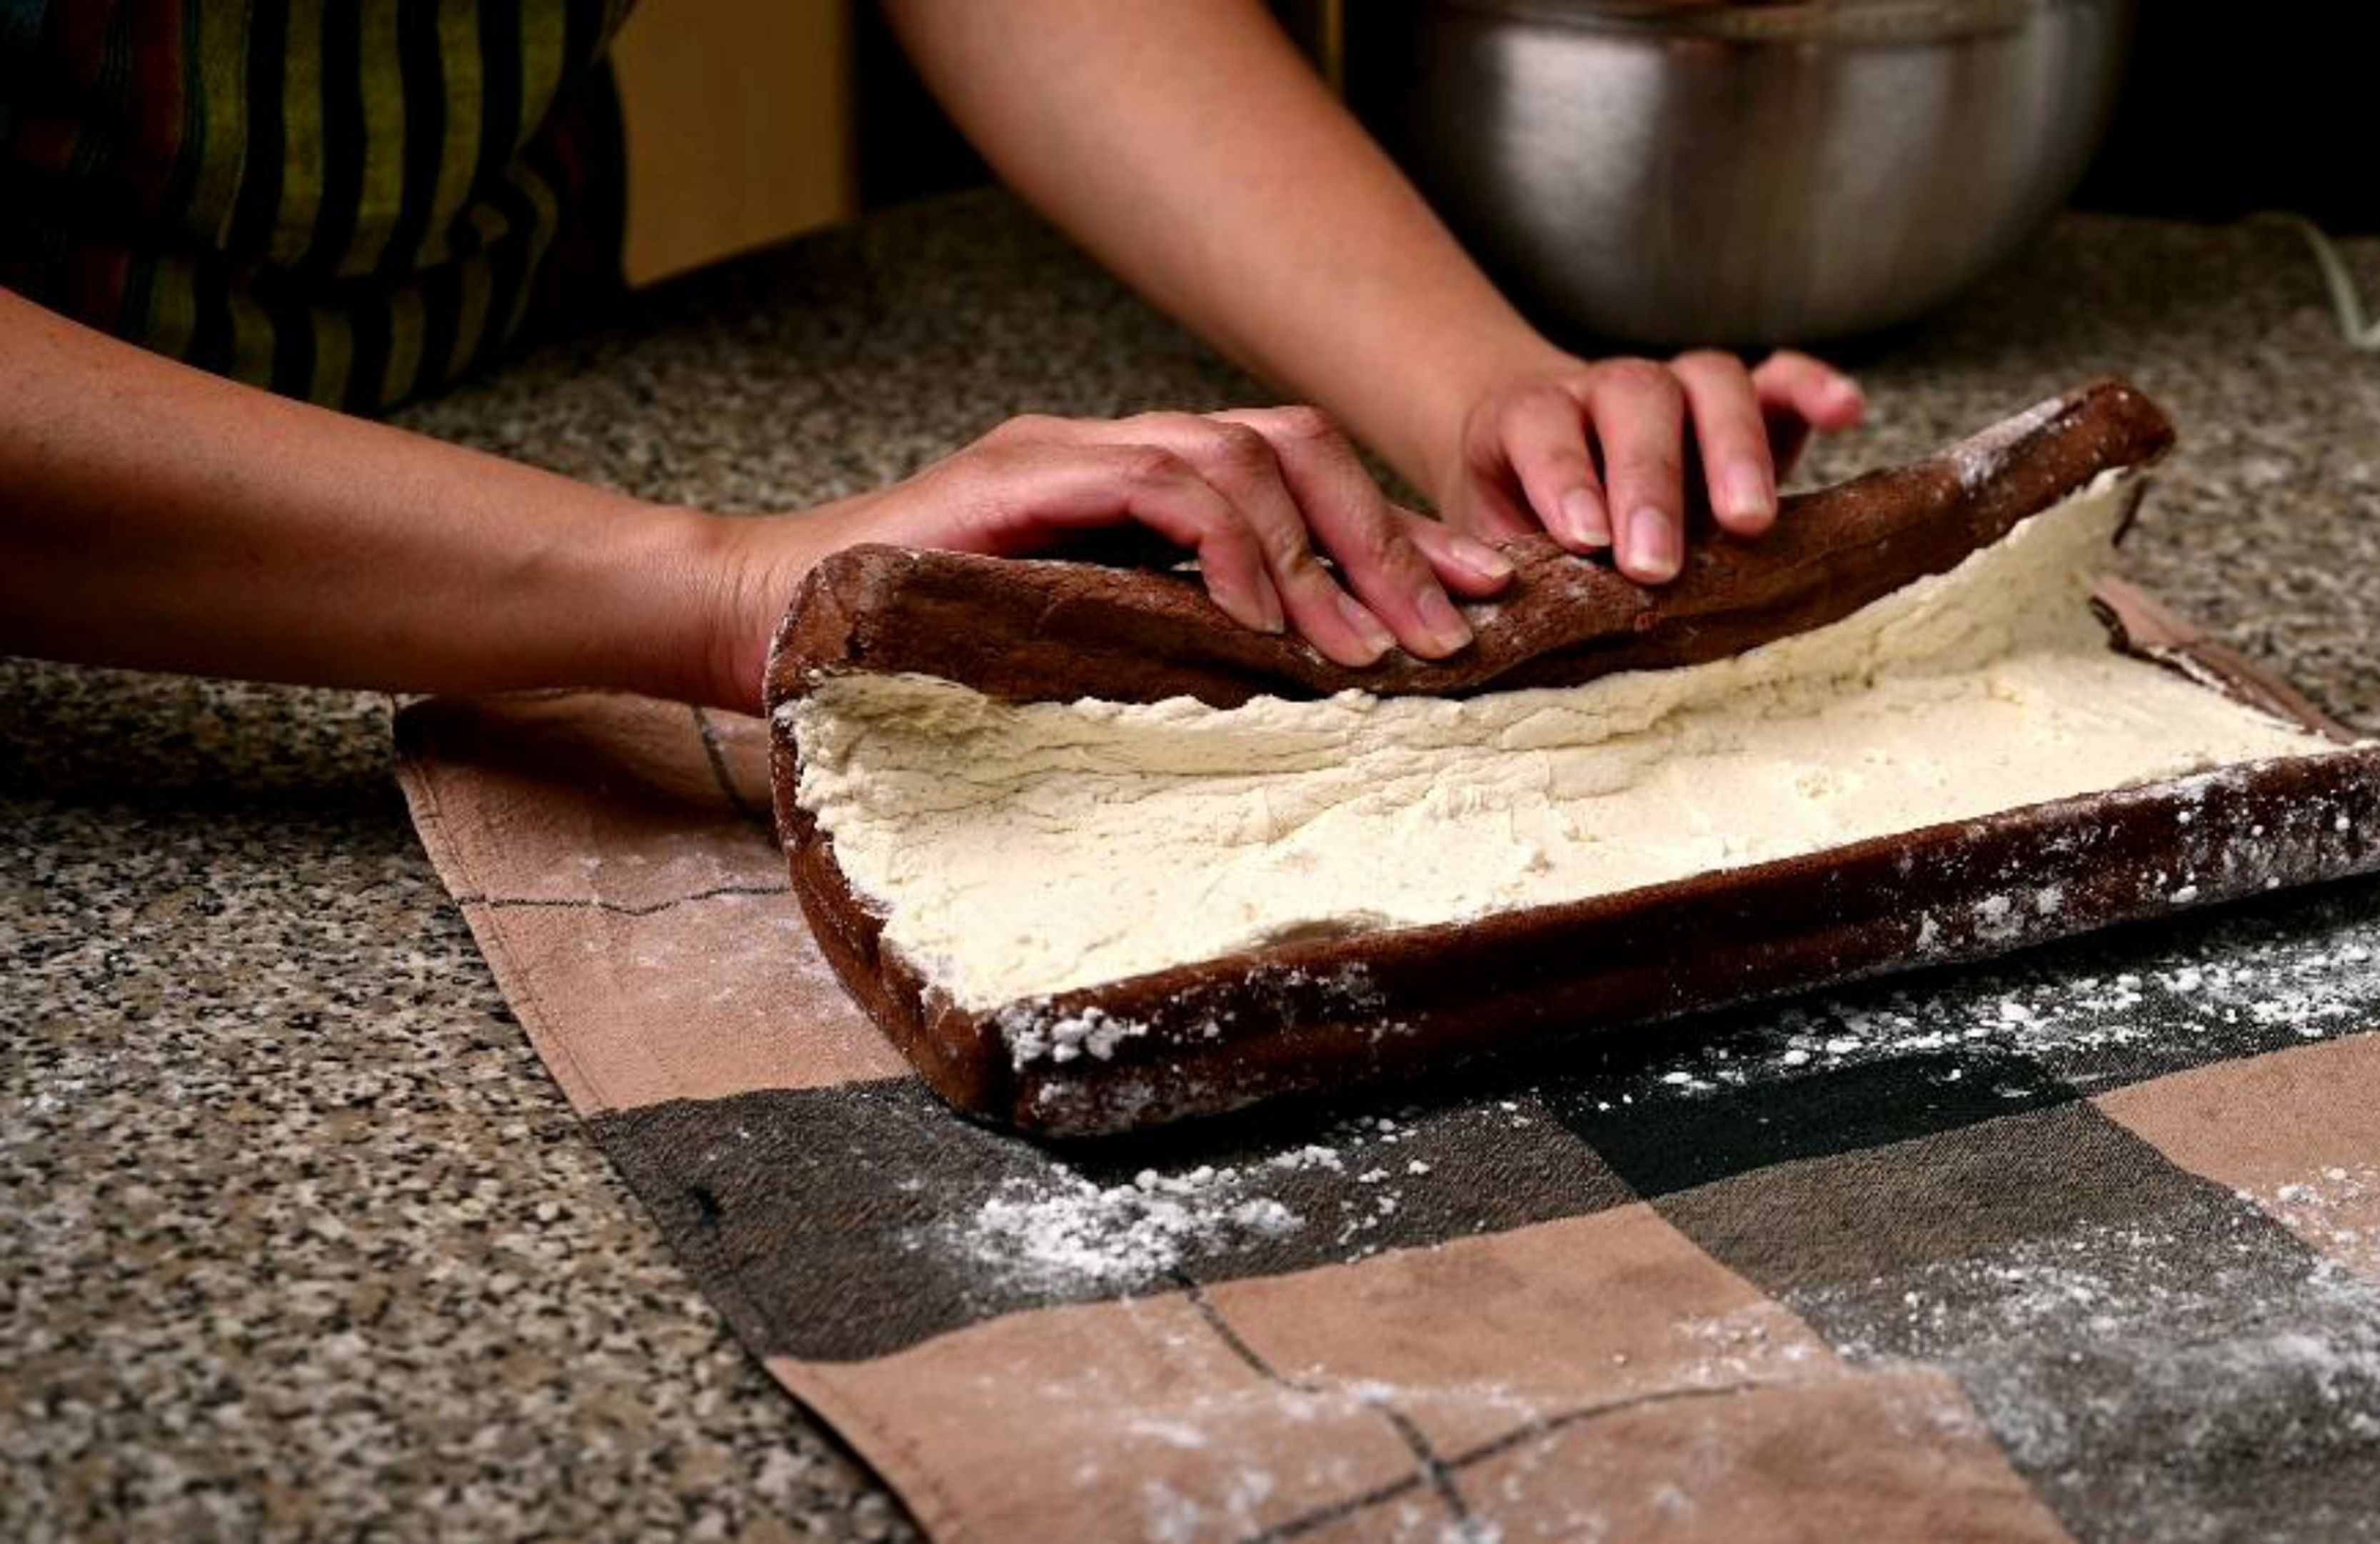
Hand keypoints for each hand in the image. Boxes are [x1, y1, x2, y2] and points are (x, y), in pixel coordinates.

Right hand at [701, 405, 1515, 710]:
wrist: (765, 625)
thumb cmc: (919, 657)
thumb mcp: (1084, 658)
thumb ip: (1175, 648)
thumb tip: (1299, 704)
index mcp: (1143, 490)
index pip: (1300, 481)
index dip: (1396, 534)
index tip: (1480, 599)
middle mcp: (1119, 450)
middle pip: (1298, 447)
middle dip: (1390, 537)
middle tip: (1451, 632)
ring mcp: (1073, 450)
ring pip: (1248, 451)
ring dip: (1327, 551)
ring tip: (1372, 648)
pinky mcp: (1025, 471)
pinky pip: (1166, 480)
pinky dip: (1236, 546)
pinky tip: (1271, 617)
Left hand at [1439, 349, 1865, 583]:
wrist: (1536, 461)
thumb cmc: (1513, 514)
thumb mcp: (1483, 538)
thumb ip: (1486, 563)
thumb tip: (1489, 613)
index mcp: (1531, 417)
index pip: (1543, 426)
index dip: (1563, 475)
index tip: (1581, 538)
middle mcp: (1608, 390)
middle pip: (1636, 401)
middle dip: (1648, 482)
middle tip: (1656, 563)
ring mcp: (1679, 389)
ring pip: (1710, 384)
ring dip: (1733, 449)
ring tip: (1748, 523)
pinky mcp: (1743, 401)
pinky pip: (1779, 379)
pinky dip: (1813, 388)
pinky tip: (1848, 412)